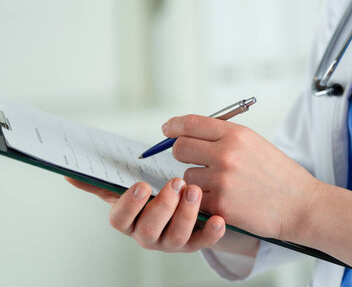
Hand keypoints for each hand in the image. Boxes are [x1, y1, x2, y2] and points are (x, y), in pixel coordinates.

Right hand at [65, 176, 225, 251]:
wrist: (179, 206)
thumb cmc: (151, 191)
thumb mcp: (127, 186)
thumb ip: (102, 181)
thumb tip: (69, 172)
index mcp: (128, 219)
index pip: (120, 218)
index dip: (129, 204)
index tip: (140, 185)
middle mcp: (146, 234)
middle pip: (150, 228)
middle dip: (163, 205)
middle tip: (177, 182)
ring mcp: (170, 241)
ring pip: (176, 236)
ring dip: (186, 214)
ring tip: (194, 190)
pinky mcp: (194, 242)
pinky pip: (203, 242)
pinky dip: (212, 232)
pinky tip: (219, 218)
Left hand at [165, 115, 319, 241]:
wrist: (300, 204)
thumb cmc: (278, 174)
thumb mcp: (255, 143)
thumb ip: (224, 137)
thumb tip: (188, 133)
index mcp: (236, 134)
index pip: (191, 123)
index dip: (174, 125)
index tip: (167, 128)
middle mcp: (226, 154)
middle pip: (180, 148)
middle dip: (182, 153)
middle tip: (194, 160)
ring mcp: (222, 181)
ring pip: (186, 177)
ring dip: (197, 182)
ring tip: (224, 185)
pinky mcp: (220, 205)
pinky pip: (196, 199)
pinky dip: (206, 201)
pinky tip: (227, 201)